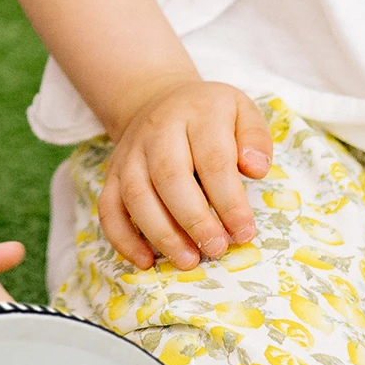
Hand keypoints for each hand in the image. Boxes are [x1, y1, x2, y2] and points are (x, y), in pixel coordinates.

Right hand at [100, 79, 272, 270]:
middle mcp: (157, 132)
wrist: (158, 103)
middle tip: (217, 249)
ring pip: (137, 197)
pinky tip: (145, 261)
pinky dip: (123, 239)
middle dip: (194, 220)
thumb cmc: (208, 117)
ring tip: (188, 260)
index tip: (244, 232)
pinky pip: (108, 209)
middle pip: (170, 177)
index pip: (213, 159)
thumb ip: (255, 139)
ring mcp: (129, 155)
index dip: (229, 201)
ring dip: (162, 234)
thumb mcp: (242, 112)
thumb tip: (256, 169)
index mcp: (196, 114)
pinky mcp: (112, 176)